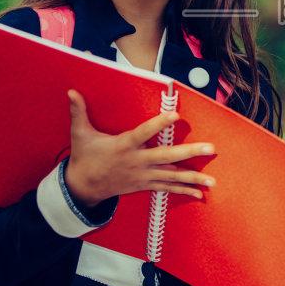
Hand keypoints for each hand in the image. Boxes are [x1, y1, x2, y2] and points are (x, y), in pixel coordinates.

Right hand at [62, 91, 216, 207]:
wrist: (83, 188)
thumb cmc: (84, 158)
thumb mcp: (79, 134)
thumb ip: (78, 112)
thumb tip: (71, 92)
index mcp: (123, 146)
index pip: (143, 133)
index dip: (159, 124)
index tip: (175, 115)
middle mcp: (137, 162)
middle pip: (166, 157)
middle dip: (189, 152)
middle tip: (209, 148)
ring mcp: (143, 176)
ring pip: (171, 176)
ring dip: (193, 178)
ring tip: (212, 180)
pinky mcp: (145, 185)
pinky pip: (167, 189)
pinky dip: (184, 191)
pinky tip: (200, 193)